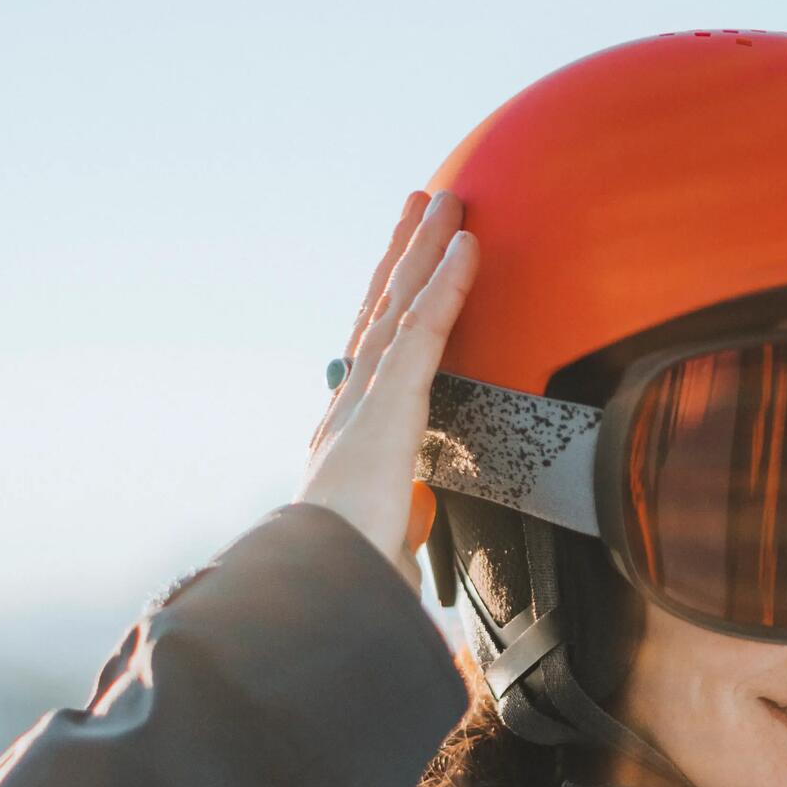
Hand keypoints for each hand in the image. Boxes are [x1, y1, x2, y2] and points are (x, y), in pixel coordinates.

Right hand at [296, 189, 478, 589]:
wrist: (319, 585)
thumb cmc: (343, 582)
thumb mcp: (376, 551)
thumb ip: (393, 539)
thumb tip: (406, 552)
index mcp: (345, 438)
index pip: (371, 359)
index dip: (388, 310)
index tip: (401, 274)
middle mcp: (348, 406)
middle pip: (380, 313)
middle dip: (402, 257)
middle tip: (420, 206)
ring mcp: (365, 398)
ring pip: (400, 306)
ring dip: (424, 249)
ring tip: (446, 201)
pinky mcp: (389, 401)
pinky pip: (425, 330)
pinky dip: (447, 284)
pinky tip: (467, 245)